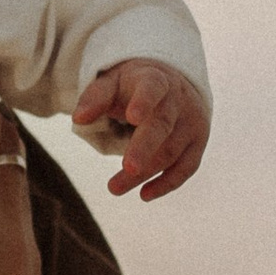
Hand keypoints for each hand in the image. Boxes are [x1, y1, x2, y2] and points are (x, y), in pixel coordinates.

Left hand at [73, 57, 209, 199]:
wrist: (171, 84)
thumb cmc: (132, 87)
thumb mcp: (112, 83)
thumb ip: (95, 98)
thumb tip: (78, 119)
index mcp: (155, 79)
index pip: (152, 88)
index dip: (144, 102)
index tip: (132, 117)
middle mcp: (178, 100)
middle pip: (162, 125)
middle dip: (144, 147)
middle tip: (127, 168)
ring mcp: (191, 123)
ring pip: (170, 151)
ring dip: (144, 173)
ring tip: (114, 188)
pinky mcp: (197, 143)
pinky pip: (186, 167)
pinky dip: (167, 184)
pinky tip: (144, 195)